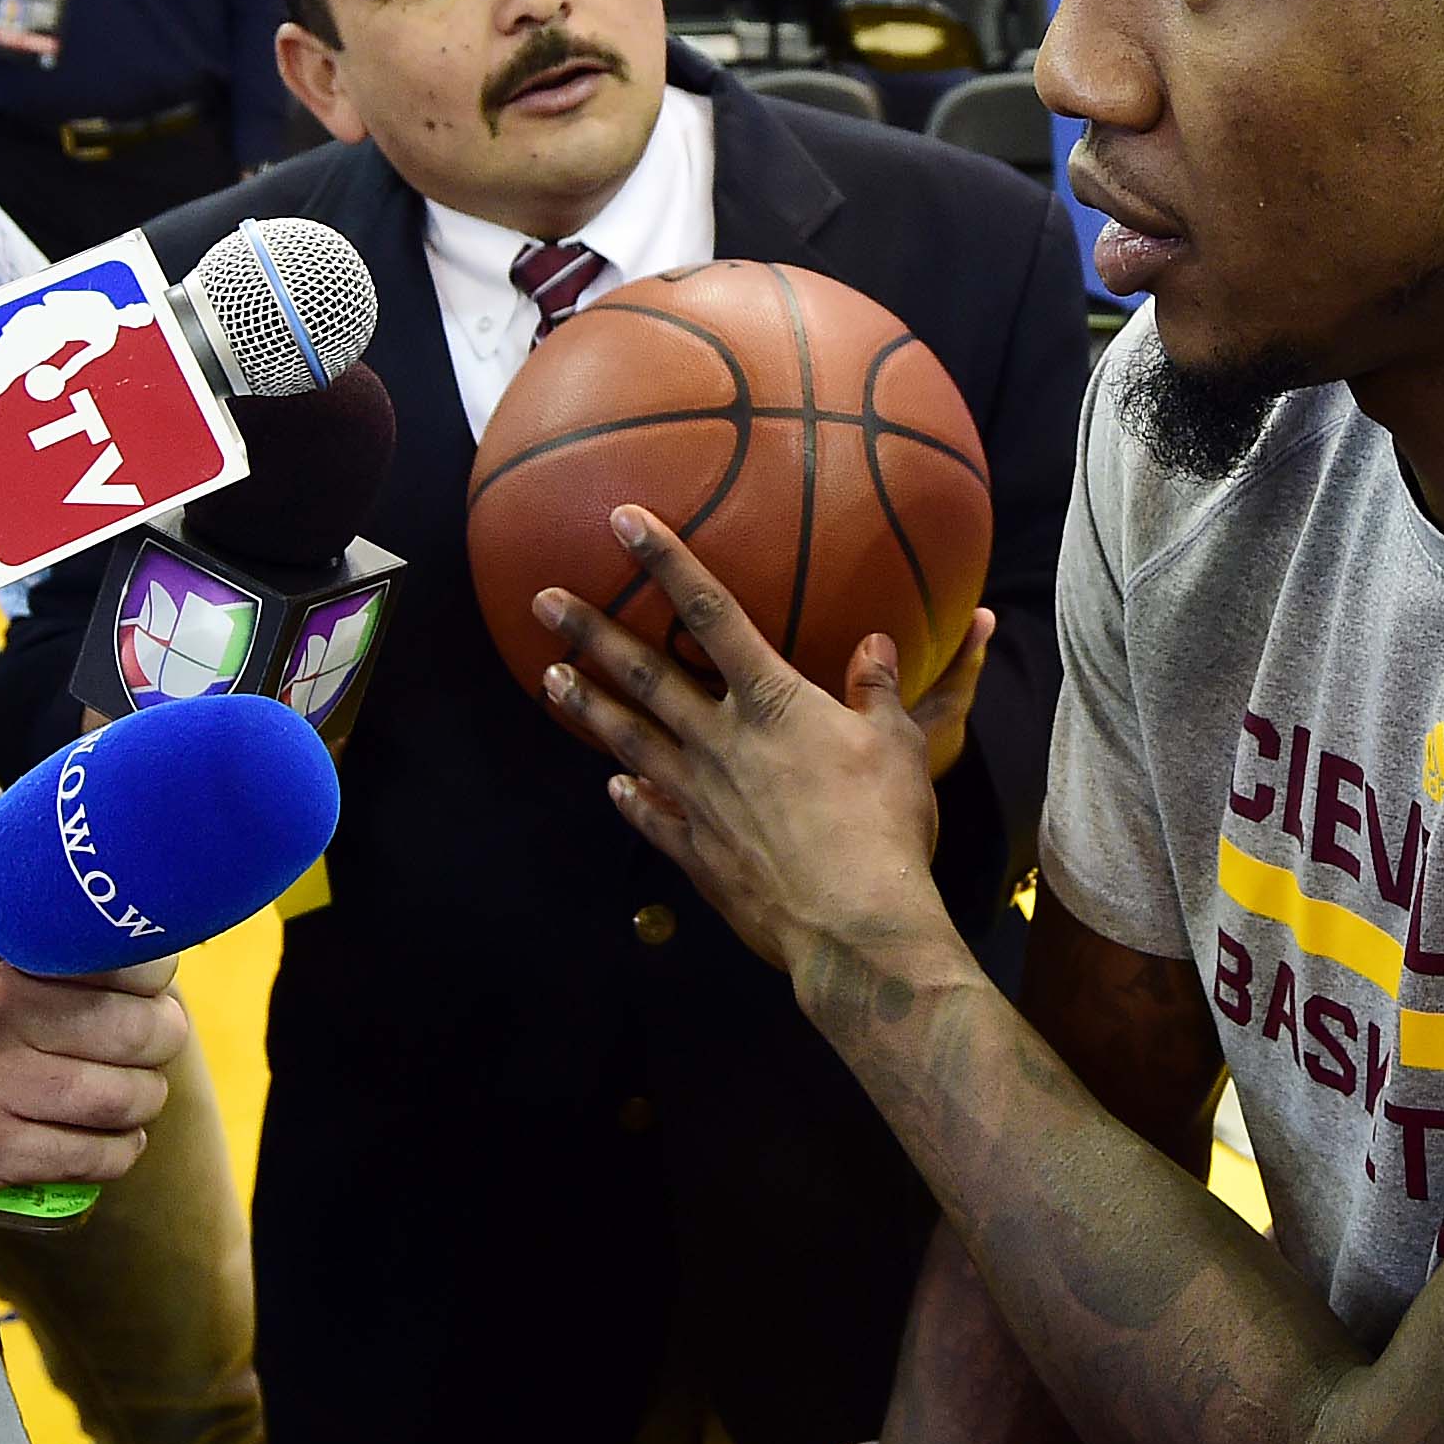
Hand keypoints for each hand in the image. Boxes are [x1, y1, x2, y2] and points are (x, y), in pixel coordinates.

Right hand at [0, 958, 186, 1199]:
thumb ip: (55, 949)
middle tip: (152, 1041)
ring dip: (144, 1100)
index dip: (153, 978)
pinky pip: (94, 1157)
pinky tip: (108, 1137)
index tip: (148, 990)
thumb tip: (150, 943)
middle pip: (137, 1034)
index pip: (121, 962)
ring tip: (130, 1093)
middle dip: (161, 1040)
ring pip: (123, 1100)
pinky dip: (120, 1150)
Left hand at [535, 504, 987, 1005]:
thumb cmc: (884, 826)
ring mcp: (699, 797)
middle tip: (543, 600)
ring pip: (630, 738)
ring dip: (589, 705)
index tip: (623, 519)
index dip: (665, 559)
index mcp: (771, 701)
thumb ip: (880, 691)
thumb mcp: (900, 745)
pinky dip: (630, 796)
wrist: (852, 924)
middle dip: (590, 631)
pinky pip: (651, 815)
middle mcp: (721, 739)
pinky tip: (612, 785)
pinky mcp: (695, 852)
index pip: (709, 611)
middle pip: (644, 672)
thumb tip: (878, 644)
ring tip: (550, 679)